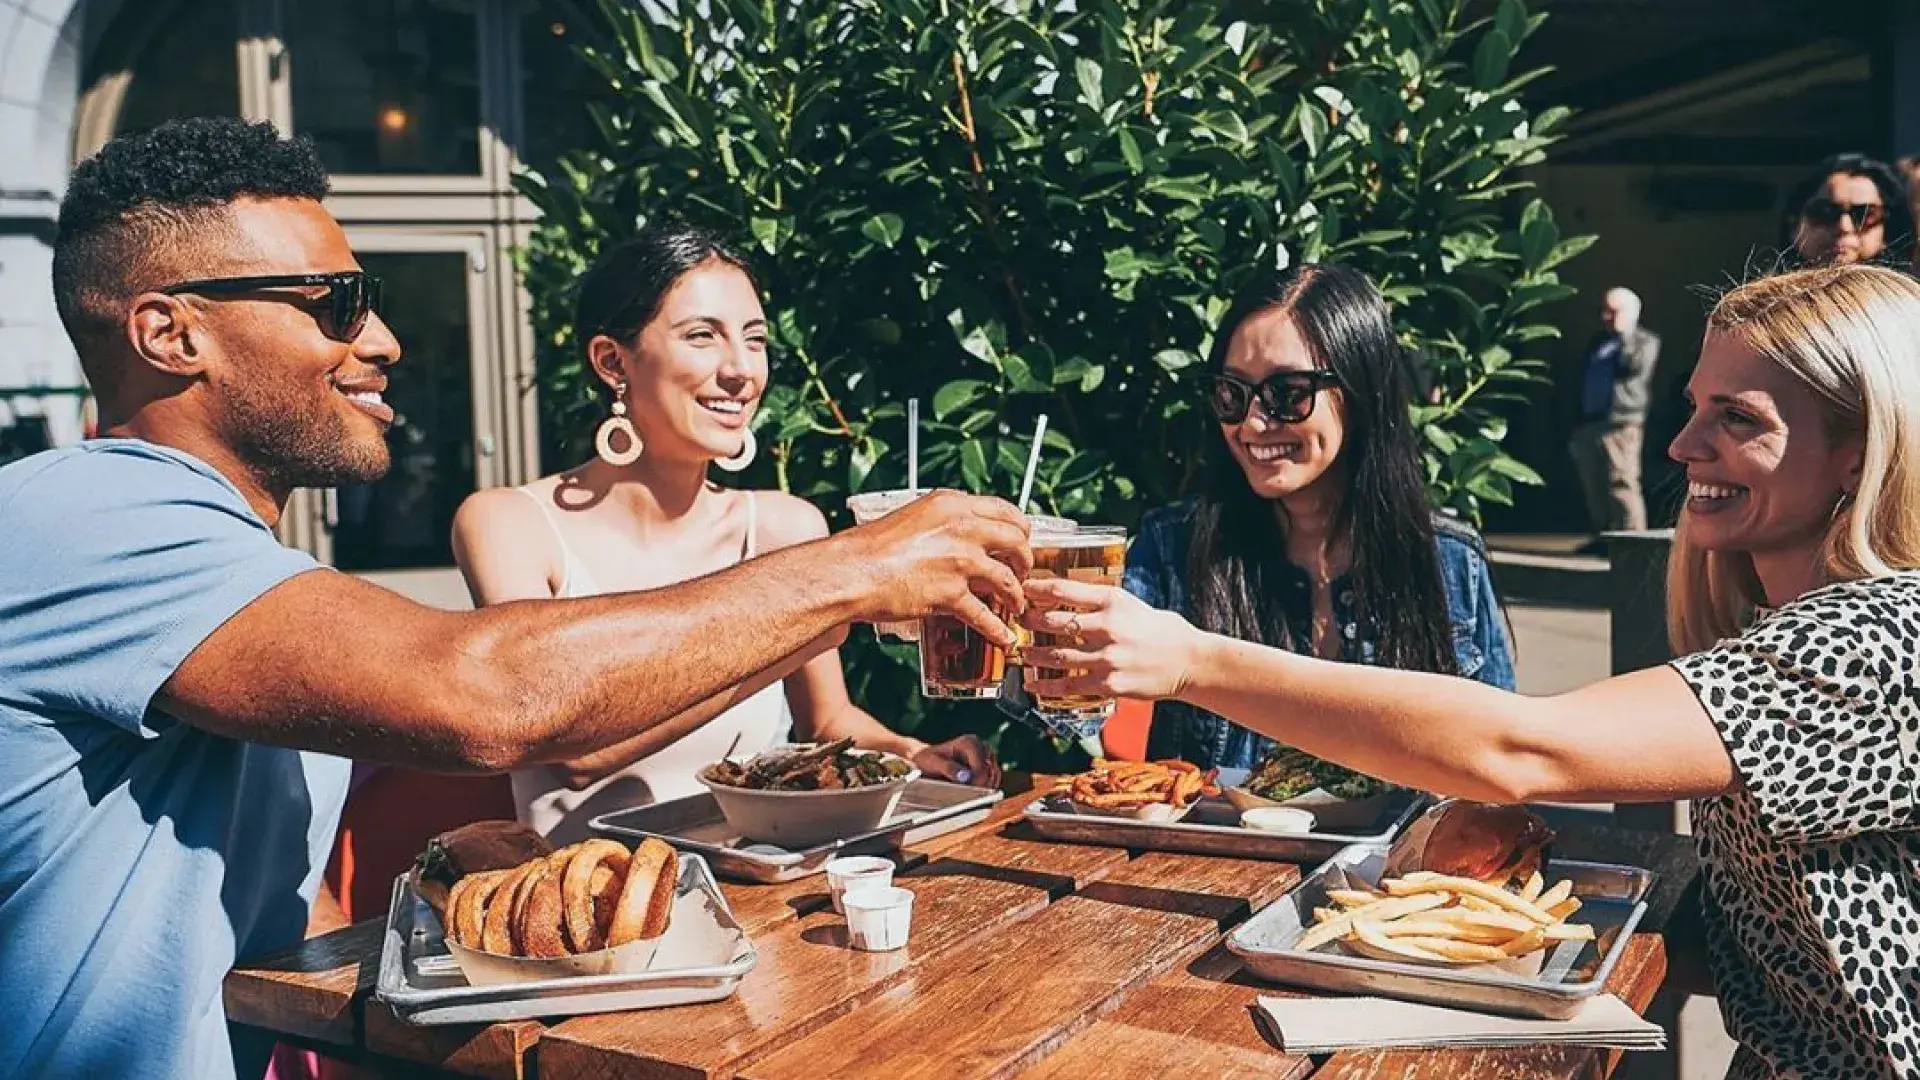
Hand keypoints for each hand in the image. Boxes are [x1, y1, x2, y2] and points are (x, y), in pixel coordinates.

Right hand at [838, 490, 1032, 646]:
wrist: (850, 571)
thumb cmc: (871, 547)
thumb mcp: (913, 517)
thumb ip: (943, 522)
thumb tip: (961, 534)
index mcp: (952, 505)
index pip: (1005, 511)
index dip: (1020, 529)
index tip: (1021, 540)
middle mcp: (962, 528)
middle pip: (1016, 542)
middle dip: (1025, 560)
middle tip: (1021, 572)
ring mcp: (959, 561)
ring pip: (1008, 580)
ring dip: (1016, 596)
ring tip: (1015, 605)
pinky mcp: (951, 594)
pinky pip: (986, 616)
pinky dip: (998, 630)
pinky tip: (1003, 636)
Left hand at [907, 734, 1000, 788]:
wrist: (927, 760)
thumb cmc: (927, 760)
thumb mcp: (932, 763)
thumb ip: (948, 768)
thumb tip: (965, 777)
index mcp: (970, 742)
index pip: (982, 768)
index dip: (976, 783)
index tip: (966, 793)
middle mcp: (982, 746)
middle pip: (990, 774)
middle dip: (980, 788)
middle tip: (965, 797)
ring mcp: (988, 756)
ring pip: (994, 778)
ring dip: (982, 790)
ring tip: (965, 795)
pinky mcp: (989, 766)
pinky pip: (993, 781)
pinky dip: (984, 790)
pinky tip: (971, 794)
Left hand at [1019, 577, 1200, 701]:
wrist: (1189, 661)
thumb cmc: (1161, 630)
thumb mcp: (1131, 604)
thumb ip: (1100, 601)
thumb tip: (1066, 596)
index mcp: (1113, 601)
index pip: (1064, 590)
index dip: (1036, 588)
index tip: (1021, 588)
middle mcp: (1108, 627)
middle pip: (1054, 622)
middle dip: (1029, 621)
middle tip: (1016, 621)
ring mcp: (1107, 657)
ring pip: (1057, 655)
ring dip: (1034, 655)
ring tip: (1022, 653)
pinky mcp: (1109, 683)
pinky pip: (1070, 685)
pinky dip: (1047, 686)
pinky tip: (1033, 685)